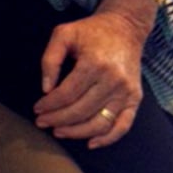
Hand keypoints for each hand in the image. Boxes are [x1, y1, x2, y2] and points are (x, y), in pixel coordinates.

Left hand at [33, 0, 157, 148]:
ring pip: (100, 122)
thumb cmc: (90, 31)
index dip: (50, 104)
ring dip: (77, 132)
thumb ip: (50, 59)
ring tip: (59, 132)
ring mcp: (126, 92)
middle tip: (42, 123)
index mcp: (94, 63)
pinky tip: (90, 143)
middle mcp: (113, 80)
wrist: (125, 29)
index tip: (37, 109)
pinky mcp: (135, 99)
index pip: (68, 93)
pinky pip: (122, 126)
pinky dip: (107, 139)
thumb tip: (46, 89)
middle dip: (58, 120)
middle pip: (81, 110)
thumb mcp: (64, 34)